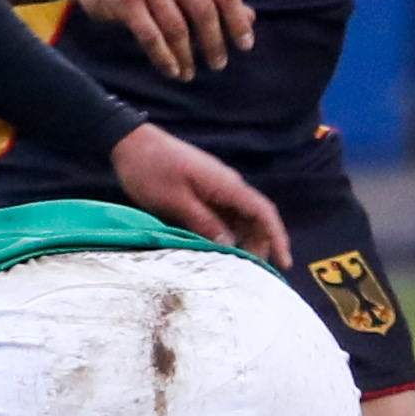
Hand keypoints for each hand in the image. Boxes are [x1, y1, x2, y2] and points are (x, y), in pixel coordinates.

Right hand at [71, 0, 251, 83]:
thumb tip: (250, 19)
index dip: (237, 22)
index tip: (244, 46)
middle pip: (204, 11)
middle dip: (214, 43)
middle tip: (218, 64)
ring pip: (177, 28)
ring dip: (187, 56)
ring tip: (190, 73)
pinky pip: (152, 37)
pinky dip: (164, 58)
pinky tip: (172, 71)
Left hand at [109, 124, 289, 269]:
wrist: (130, 142)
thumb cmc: (150, 170)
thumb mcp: (175, 201)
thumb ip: (203, 223)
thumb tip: (229, 245)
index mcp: (226, 185)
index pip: (263, 212)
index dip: (277, 237)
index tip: (284, 262)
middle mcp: (226, 185)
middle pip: (255, 218)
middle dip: (260, 244)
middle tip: (254, 273)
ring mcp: (214, 187)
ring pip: (239, 218)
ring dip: (243, 240)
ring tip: (238, 266)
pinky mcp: (201, 190)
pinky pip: (222, 214)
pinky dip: (226, 233)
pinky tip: (219, 249)